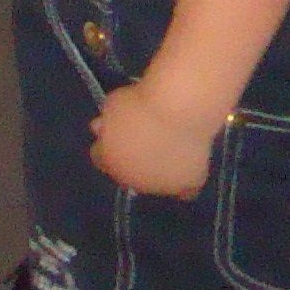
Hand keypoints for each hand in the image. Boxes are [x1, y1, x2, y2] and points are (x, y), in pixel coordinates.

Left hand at [91, 78, 218, 198]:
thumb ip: (108, 120)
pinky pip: (185, 189)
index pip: (100, 158)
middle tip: (145, 134)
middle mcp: (133, 180)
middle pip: (128, 171)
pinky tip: (186, 164)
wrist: (176, 108)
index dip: (108, 143)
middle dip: (132, 156)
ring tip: (169, 143)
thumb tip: (101, 127)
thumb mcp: (113, 103)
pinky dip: (184, 181)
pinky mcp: (188, 184)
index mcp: (111, 160)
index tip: (115, 128)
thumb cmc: (141, 100)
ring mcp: (161, 186)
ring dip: (157, 168)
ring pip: (156, 182)